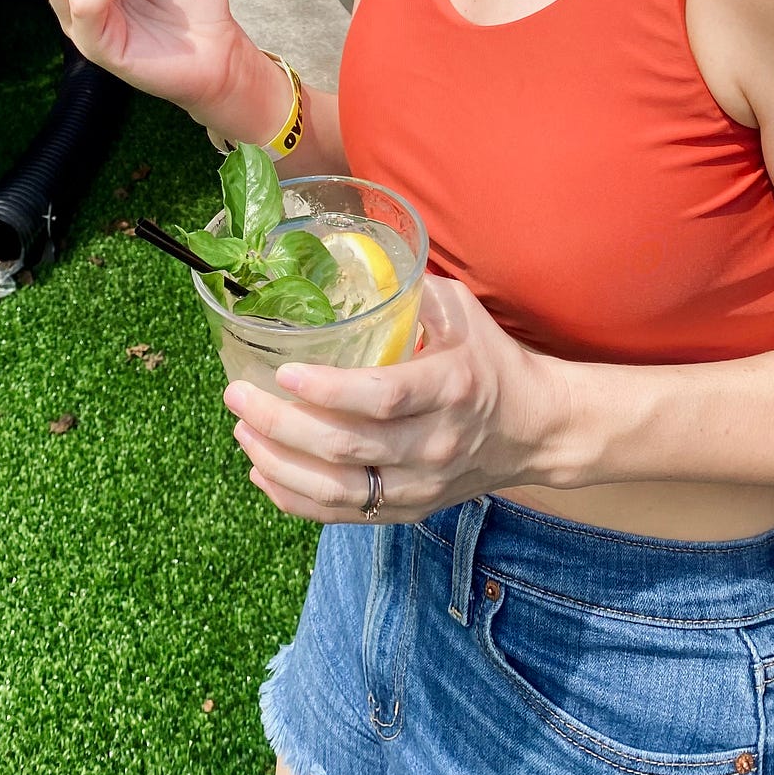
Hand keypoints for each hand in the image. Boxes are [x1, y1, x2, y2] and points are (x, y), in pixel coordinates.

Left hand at [223, 276, 565, 522]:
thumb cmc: (492, 360)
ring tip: (243, 432)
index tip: (283, 371)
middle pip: (347, 447)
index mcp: (451, 388)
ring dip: (279, 463)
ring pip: (337, 489)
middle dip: (280, 424)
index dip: (327, 390)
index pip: (382, 396)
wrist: (536, 429)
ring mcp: (422, 485)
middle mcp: (436, 444)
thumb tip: (348, 259)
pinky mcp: (410, 509)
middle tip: (238, 395)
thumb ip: (409, 289)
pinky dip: (296, 498)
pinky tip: (263, 472)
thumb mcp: (462, 312)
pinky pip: (343, 515)